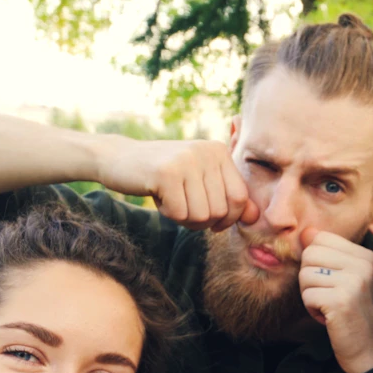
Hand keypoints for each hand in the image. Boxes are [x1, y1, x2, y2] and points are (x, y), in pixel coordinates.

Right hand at [96, 138, 258, 231]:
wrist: (118, 159)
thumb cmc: (164, 176)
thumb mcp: (200, 182)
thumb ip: (228, 196)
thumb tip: (254, 217)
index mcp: (219, 151)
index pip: (240, 198)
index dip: (228, 218)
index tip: (212, 220)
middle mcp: (206, 151)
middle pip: (221, 211)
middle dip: (202, 220)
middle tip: (183, 207)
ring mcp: (186, 160)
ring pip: (201, 216)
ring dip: (184, 218)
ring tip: (171, 199)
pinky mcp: (166, 172)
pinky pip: (179, 214)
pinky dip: (168, 214)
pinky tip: (158, 196)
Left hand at [298, 228, 372, 372]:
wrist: (372, 353)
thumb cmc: (357, 317)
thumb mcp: (348, 280)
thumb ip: (329, 255)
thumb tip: (306, 232)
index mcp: (366, 256)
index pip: (321, 238)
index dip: (316, 261)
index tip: (330, 282)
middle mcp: (363, 265)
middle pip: (310, 253)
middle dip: (309, 278)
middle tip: (327, 296)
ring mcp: (354, 282)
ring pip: (305, 275)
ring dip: (310, 296)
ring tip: (329, 308)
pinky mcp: (341, 301)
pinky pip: (307, 295)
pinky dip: (312, 310)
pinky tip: (329, 318)